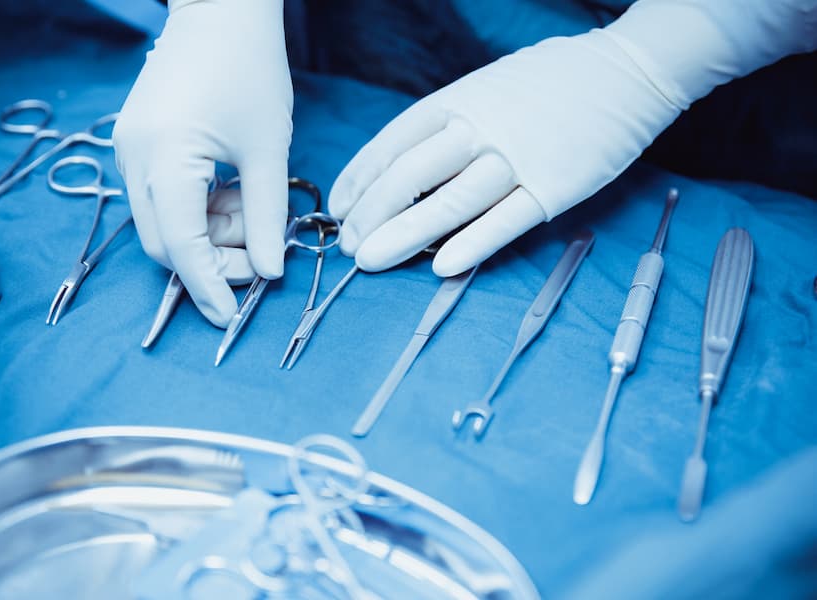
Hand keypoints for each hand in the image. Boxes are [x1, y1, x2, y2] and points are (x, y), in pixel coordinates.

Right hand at [113, 0, 291, 326]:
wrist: (220, 11)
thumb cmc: (250, 69)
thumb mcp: (268, 150)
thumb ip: (268, 217)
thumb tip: (270, 272)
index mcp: (164, 158)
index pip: (181, 246)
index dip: (209, 287)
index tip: (232, 318)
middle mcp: (133, 159)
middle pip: (164, 243)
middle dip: (212, 261)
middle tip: (259, 258)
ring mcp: (129, 151)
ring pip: (163, 224)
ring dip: (209, 234)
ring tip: (253, 209)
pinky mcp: (137, 145)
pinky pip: (163, 198)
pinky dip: (199, 210)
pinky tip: (232, 193)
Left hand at [329, 28, 682, 275]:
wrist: (629, 69)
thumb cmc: (551, 81)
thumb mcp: (489, 84)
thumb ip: (450, 121)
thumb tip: (406, 162)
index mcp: (458, 99)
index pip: (393, 143)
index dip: (360, 179)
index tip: (339, 207)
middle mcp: (479, 126)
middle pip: (409, 175)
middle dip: (371, 214)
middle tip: (350, 246)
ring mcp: (516, 157)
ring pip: (448, 201)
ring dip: (403, 234)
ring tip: (371, 262)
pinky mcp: (554, 186)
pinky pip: (506, 221)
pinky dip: (472, 245)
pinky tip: (441, 267)